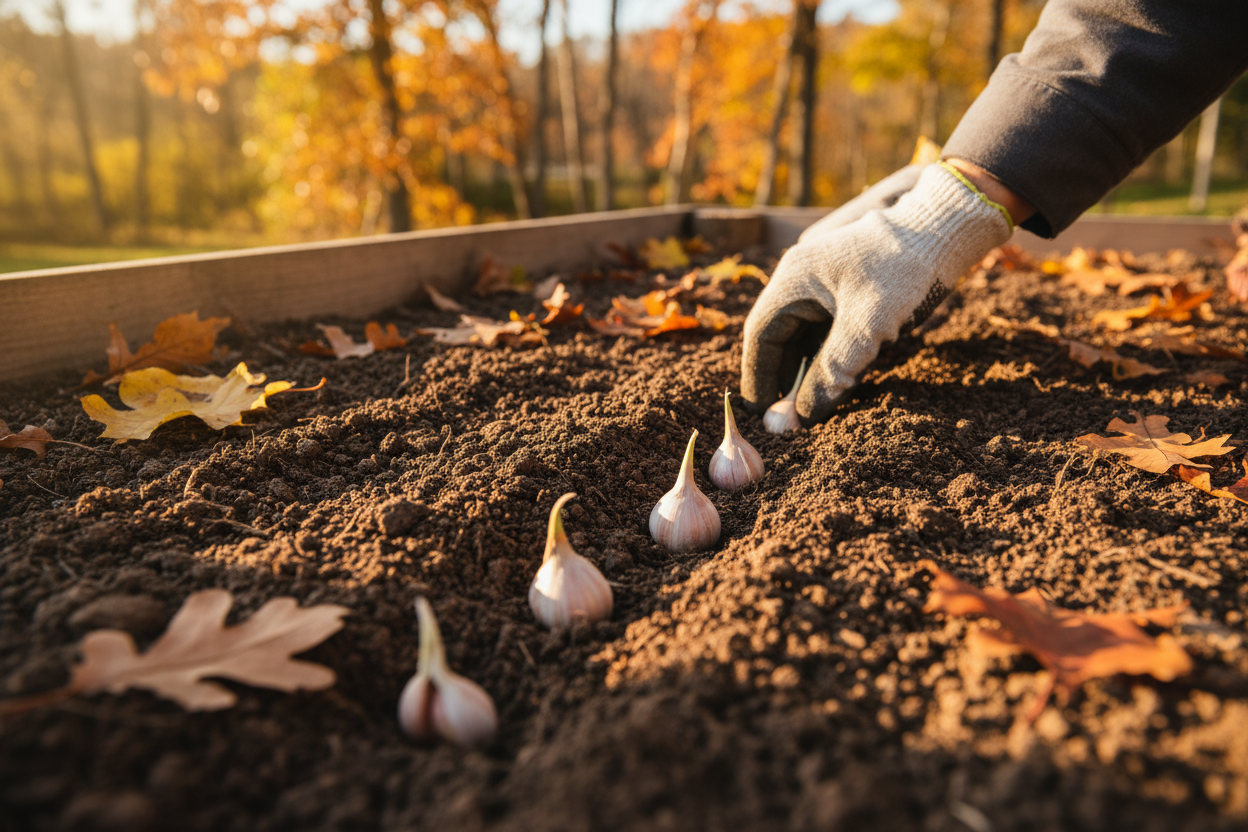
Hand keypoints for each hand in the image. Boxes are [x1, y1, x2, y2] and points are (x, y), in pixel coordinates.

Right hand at [741, 163, 1012, 423]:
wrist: (946, 229)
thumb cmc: (903, 273)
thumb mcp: (865, 329)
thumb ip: (830, 373)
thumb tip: (800, 417)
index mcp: (793, 279)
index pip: (760, 334)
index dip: (757, 375)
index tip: (760, 411)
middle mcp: (801, 277)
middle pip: (778, 334)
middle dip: (782, 374)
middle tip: (788, 413)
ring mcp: (824, 280)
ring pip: (803, 333)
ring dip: (805, 367)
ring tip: (812, 401)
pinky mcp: (848, 285)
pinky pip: (825, 326)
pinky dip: (827, 353)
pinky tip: (839, 376)